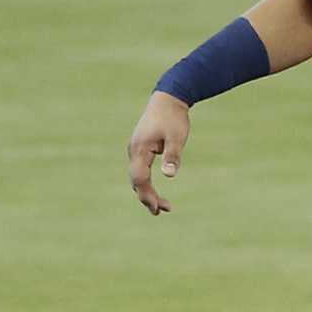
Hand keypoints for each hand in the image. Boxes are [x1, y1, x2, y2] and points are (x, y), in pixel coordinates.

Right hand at [128, 91, 190, 214]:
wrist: (168, 99)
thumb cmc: (173, 118)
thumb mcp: (176, 137)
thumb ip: (172, 155)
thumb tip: (169, 176)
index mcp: (140, 149)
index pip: (140, 178)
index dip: (148, 194)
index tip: (158, 208)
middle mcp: (134, 151)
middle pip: (136, 181)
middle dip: (147, 197)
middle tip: (162, 211)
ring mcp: (135, 150)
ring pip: (137, 177)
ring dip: (147, 192)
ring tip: (162, 207)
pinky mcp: (140, 149)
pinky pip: (140, 170)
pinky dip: (146, 183)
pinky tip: (155, 191)